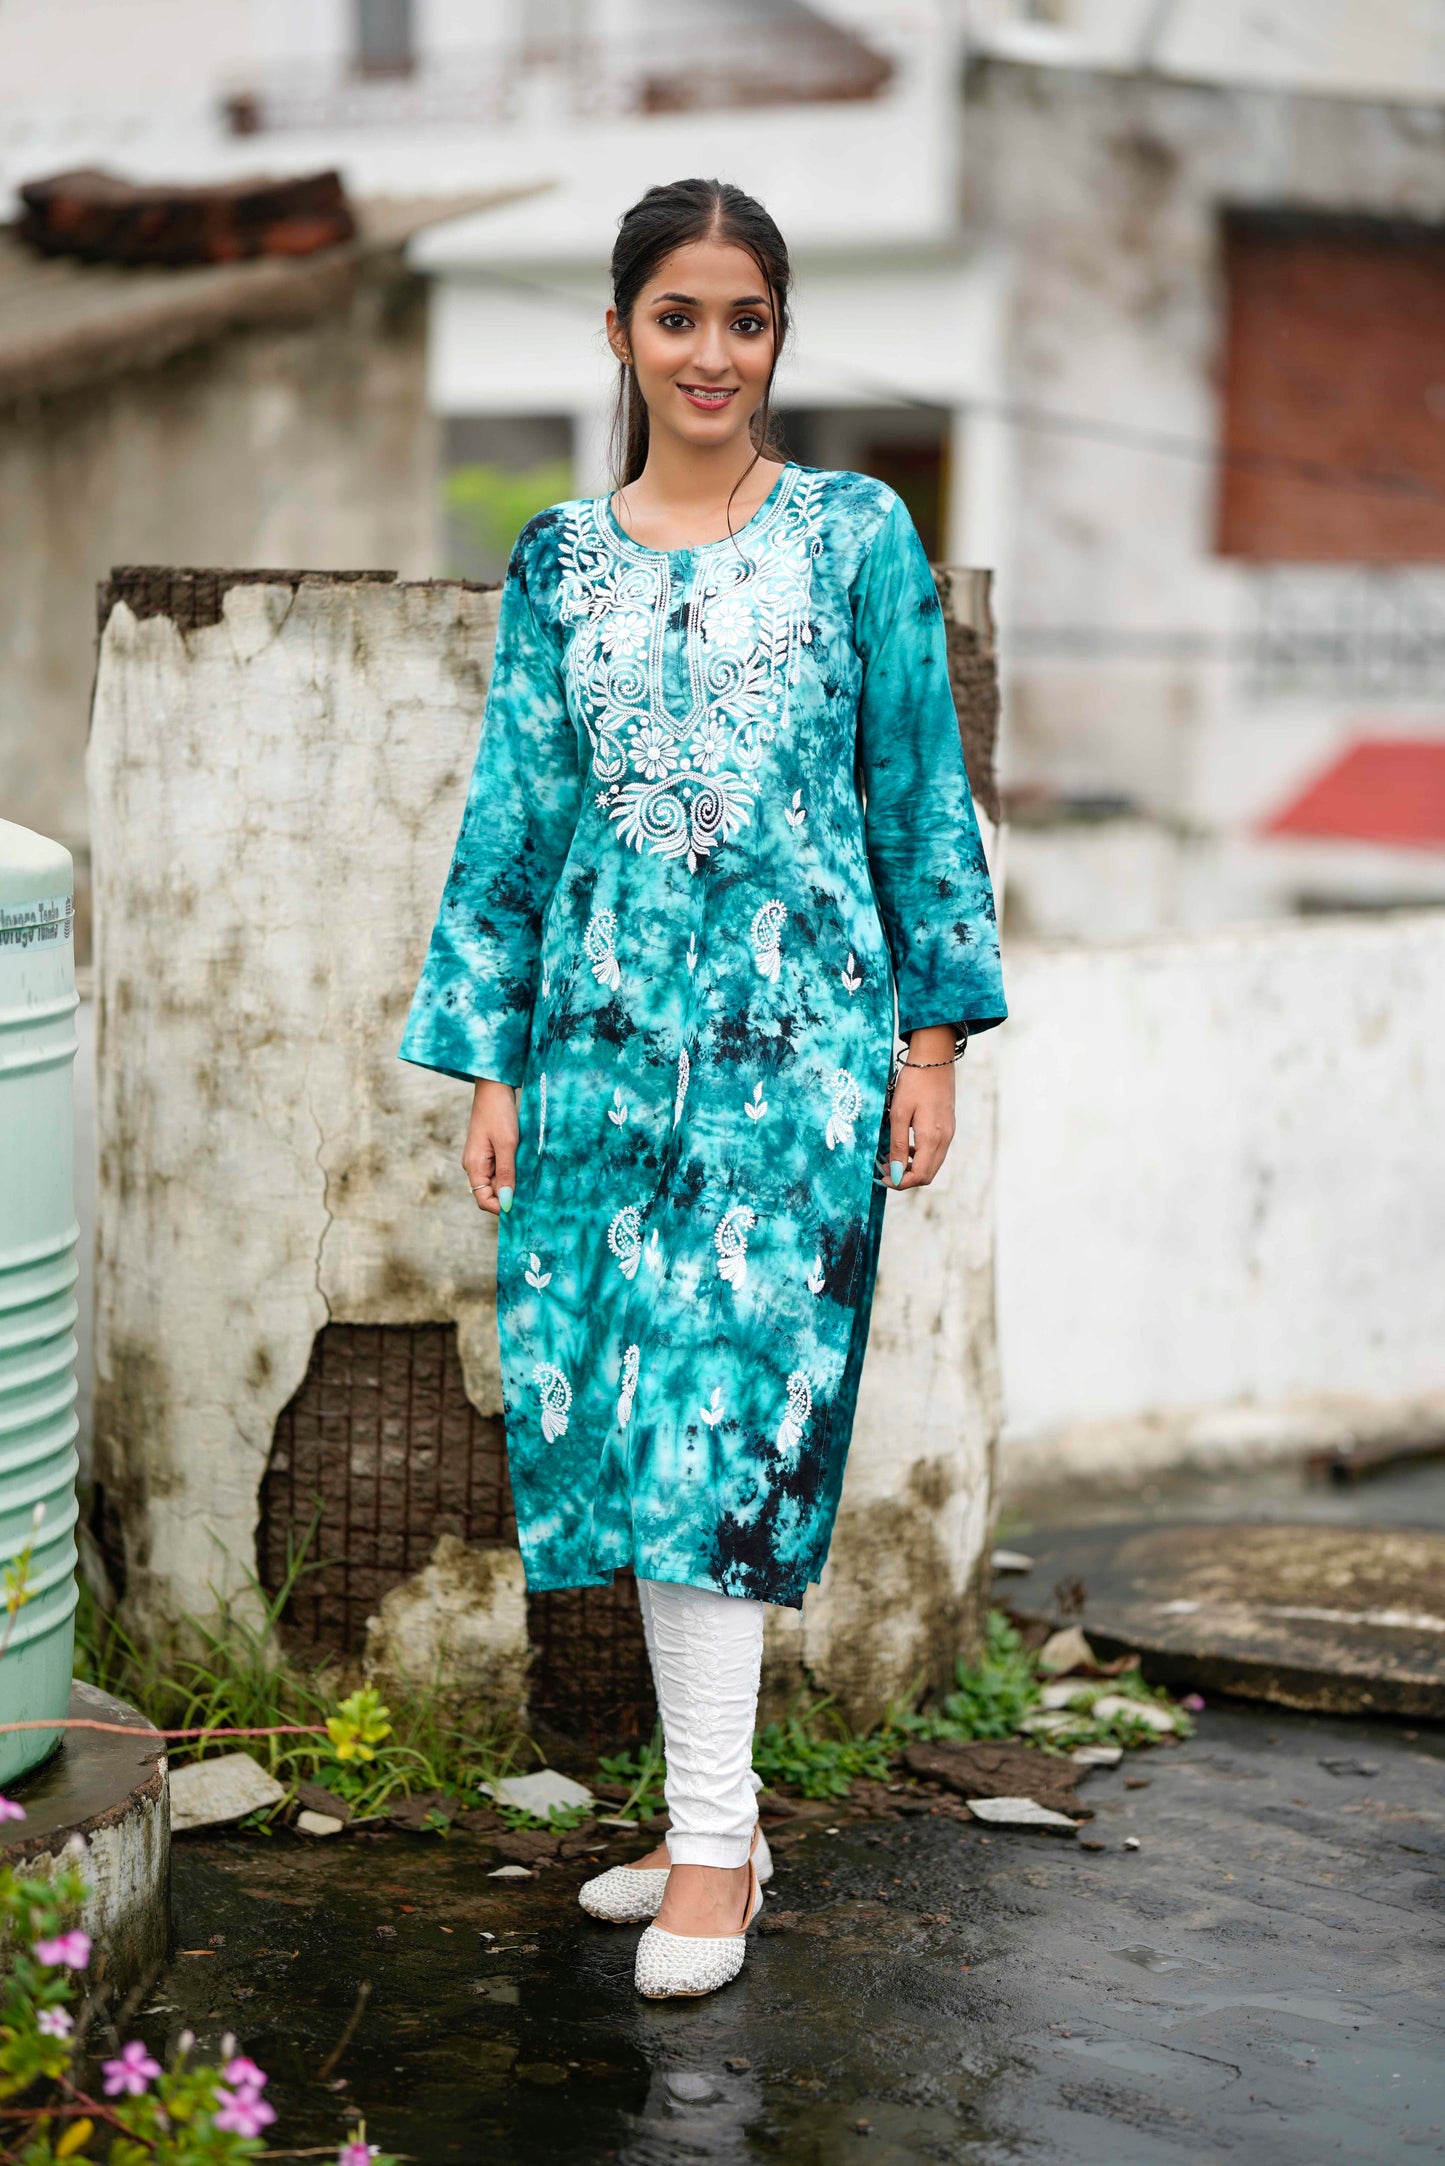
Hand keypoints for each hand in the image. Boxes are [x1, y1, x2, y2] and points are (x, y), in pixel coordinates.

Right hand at [463, 1079, 518, 1214]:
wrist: (494, 1088)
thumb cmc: (499, 1113)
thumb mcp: (507, 1144)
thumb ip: (506, 1174)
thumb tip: (506, 1202)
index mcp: (473, 1166)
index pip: (483, 1200)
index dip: (500, 1207)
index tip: (522, 1206)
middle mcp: (474, 1165)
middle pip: (491, 1192)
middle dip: (509, 1194)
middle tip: (531, 1190)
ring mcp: (481, 1158)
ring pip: (497, 1181)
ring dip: (512, 1182)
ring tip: (530, 1175)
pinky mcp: (489, 1151)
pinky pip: (500, 1169)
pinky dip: (512, 1171)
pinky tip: (524, 1165)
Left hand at [887, 1025, 956, 1189]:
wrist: (934, 1058)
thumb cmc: (914, 1083)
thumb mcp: (899, 1113)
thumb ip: (897, 1145)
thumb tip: (894, 1173)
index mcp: (932, 1138)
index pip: (919, 1175)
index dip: (899, 1182)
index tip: (881, 1177)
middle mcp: (945, 1139)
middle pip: (927, 1175)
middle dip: (904, 1178)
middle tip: (883, 1170)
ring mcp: (949, 1133)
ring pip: (932, 1165)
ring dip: (911, 1167)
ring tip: (889, 1159)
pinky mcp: (948, 1127)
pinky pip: (935, 1152)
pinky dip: (919, 1156)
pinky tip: (904, 1146)